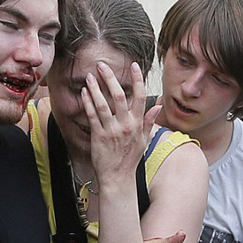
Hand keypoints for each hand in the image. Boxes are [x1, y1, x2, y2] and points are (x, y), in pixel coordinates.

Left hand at [80, 61, 160, 185]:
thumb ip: (149, 121)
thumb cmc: (130, 159)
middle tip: (102, 65)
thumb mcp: (144, 140)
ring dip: (96, 88)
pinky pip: (93, 115)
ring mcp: (112, 130)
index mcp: (137, 124)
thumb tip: (158, 106)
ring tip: (90, 76)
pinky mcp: (99, 136)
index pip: (140, 97)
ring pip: (103, 103)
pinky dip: (88, 102)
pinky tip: (85, 92)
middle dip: (110, 78)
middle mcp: (126, 125)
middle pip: (118, 95)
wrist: (118, 178)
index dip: (137, 80)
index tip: (134, 65)